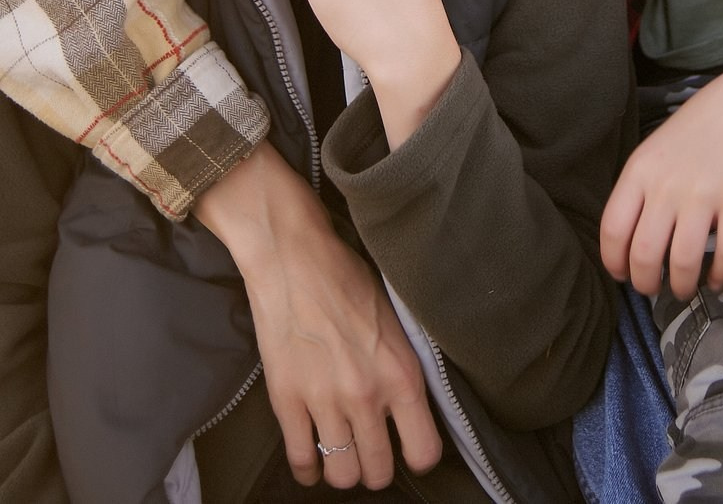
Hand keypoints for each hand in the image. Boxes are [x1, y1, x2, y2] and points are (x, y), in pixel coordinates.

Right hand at [195, 142, 442, 488]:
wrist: (293, 256)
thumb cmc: (346, 276)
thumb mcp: (395, 318)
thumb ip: (402, 366)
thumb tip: (410, 404)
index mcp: (401, 373)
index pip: (425, 451)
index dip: (417, 453)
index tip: (408, 445)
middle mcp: (366, 395)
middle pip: (379, 472)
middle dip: (377, 466)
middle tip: (371, 450)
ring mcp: (324, 402)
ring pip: (341, 476)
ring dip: (344, 469)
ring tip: (343, 452)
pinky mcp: (286, 401)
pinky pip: (301, 461)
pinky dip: (308, 468)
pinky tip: (312, 456)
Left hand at [600, 58, 722, 299]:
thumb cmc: (694, 134)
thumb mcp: (654, 153)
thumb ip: (639, 193)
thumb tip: (627, 247)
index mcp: (640, 171)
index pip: (613, 230)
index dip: (614, 262)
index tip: (622, 275)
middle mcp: (668, 185)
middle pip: (645, 255)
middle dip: (646, 284)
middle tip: (654, 289)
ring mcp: (705, 194)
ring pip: (684, 263)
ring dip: (683, 287)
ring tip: (685, 289)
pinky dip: (720, 277)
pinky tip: (717, 279)